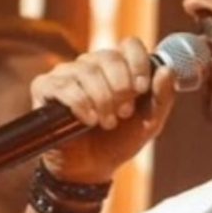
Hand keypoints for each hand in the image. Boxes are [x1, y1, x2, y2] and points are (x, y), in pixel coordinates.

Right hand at [31, 37, 177, 182]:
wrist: (91, 168)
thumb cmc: (119, 141)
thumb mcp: (149, 123)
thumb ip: (162, 98)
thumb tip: (166, 70)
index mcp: (117, 67)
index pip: (130, 45)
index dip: (138, 63)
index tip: (141, 89)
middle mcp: (91, 65)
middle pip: (108, 57)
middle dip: (121, 88)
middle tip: (123, 113)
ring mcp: (66, 74)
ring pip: (86, 72)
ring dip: (102, 100)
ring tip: (106, 122)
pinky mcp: (45, 87)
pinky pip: (64, 86)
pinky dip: (80, 104)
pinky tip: (87, 120)